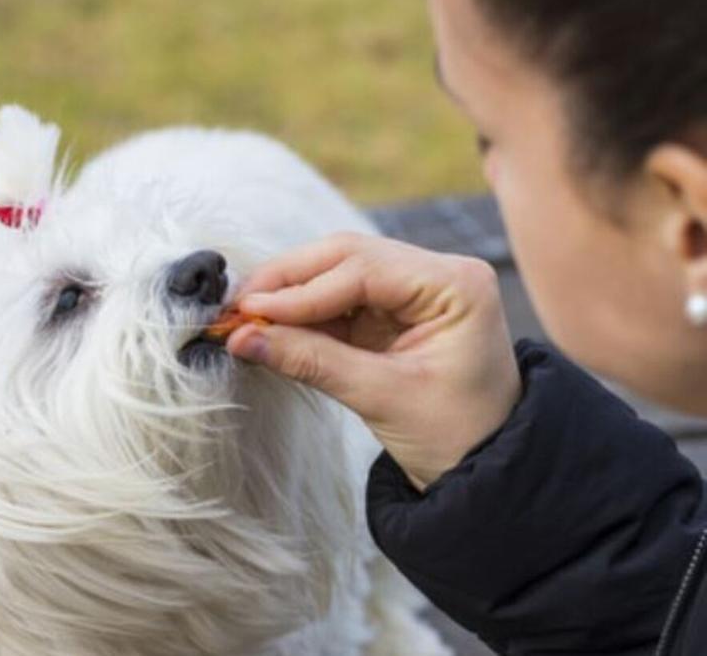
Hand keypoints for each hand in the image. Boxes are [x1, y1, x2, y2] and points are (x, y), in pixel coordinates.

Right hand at [227, 232, 521, 489]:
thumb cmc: (454, 436)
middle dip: (288, 282)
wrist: (486, 468)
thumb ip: (311, 361)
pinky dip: (301, 312)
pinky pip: (337, 298)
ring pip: (335, 271)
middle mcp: (438, 273)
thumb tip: (242, 337)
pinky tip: (269, 327)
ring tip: (245, 319)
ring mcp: (414, 288)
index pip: (363, 269)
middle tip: (237, 308)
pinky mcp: (392, 310)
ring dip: (289, 295)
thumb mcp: (382, 398)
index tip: (249, 312)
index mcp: (456, 285)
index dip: (300, 290)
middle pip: (346, 256)